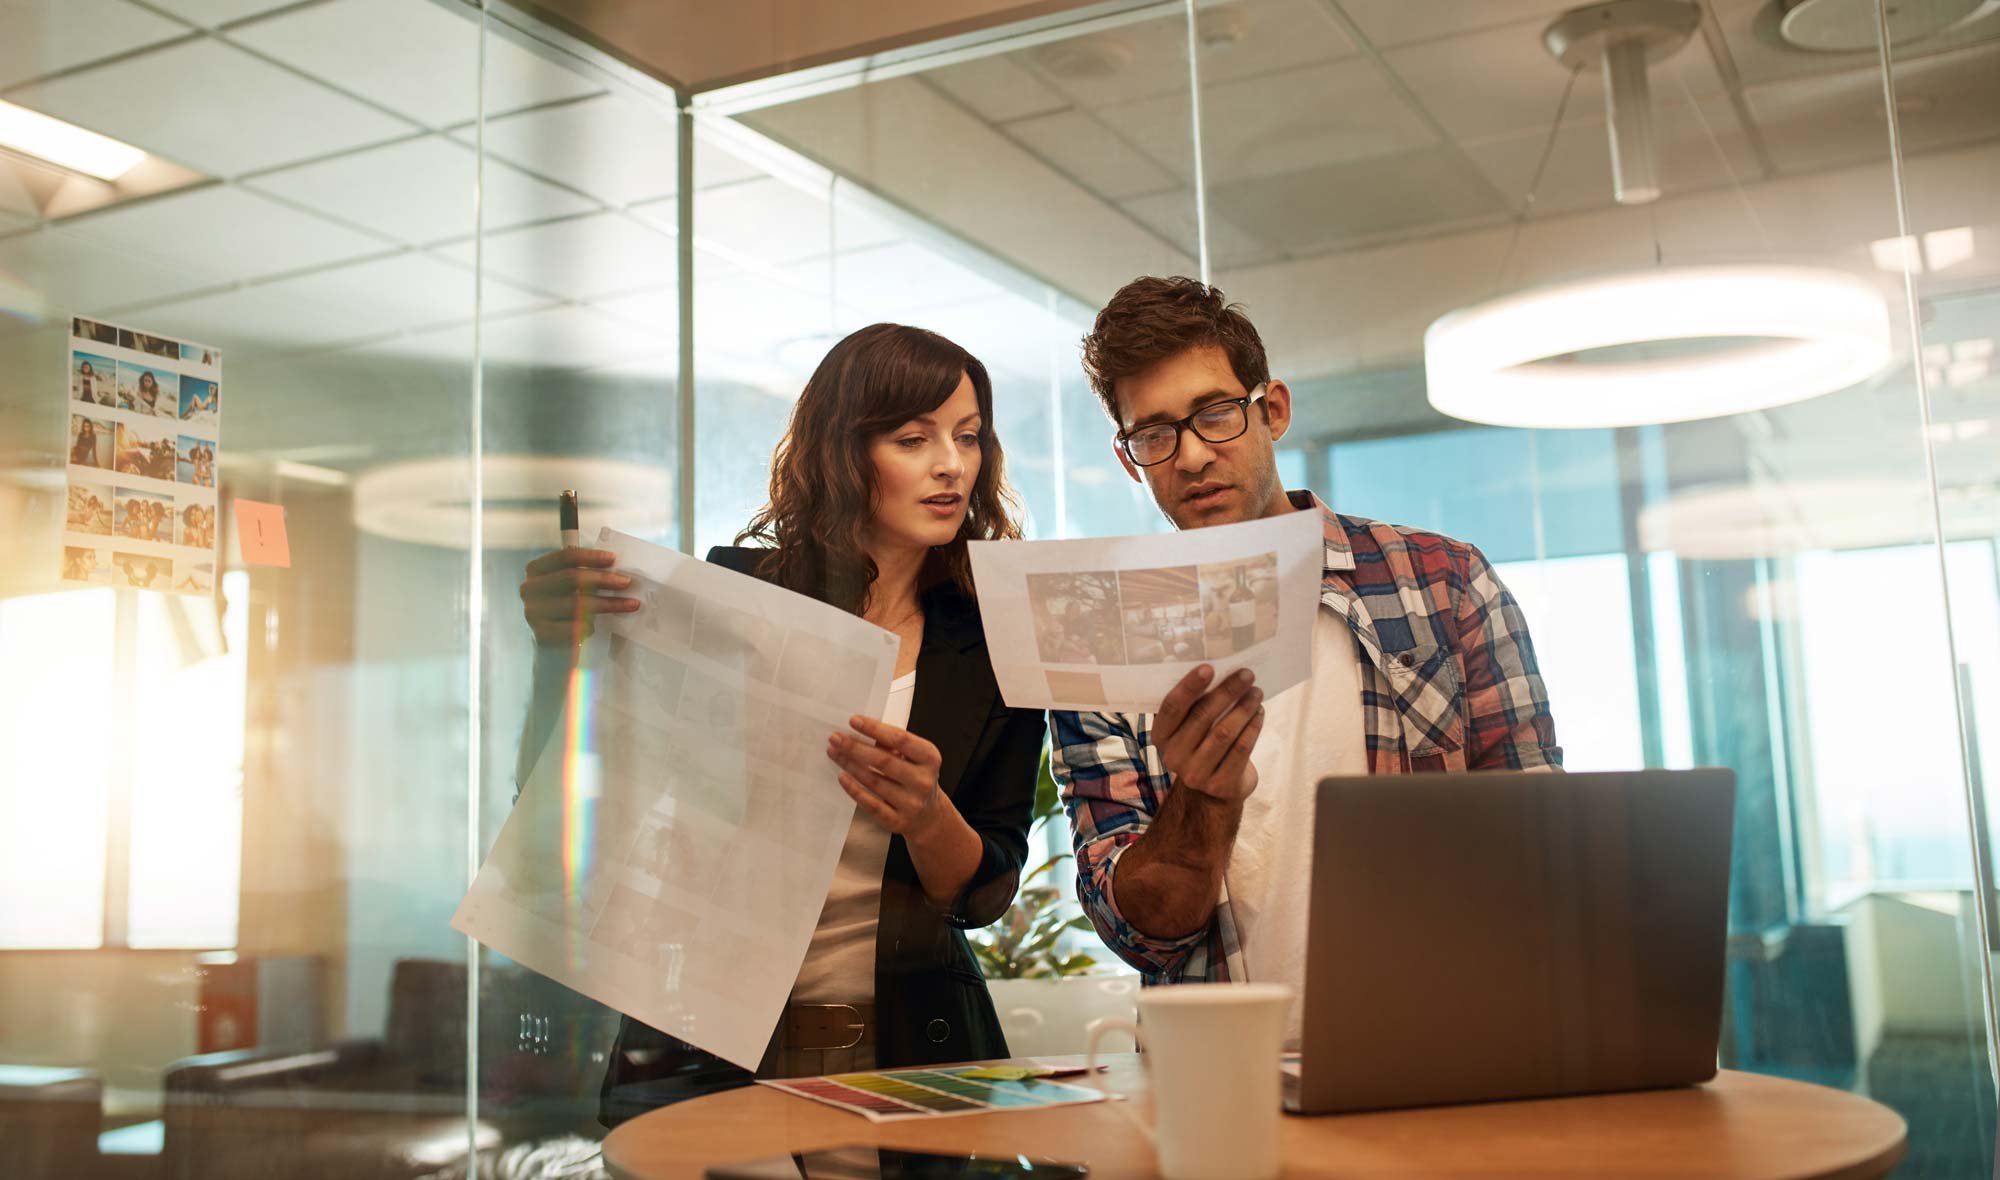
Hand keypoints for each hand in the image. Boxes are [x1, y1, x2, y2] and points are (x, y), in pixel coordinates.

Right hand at [518, 548, 638, 646]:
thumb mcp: (569, 586)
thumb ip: (585, 573)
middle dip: (603, 579)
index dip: (590, 556)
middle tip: (626, 582)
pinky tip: (595, 627)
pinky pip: (573, 628)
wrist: (550, 644)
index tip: (613, 559)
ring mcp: (533, 612)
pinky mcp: (541, 634)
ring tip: (628, 604)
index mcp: (536, 570)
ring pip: (577, 604)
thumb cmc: (564, 608)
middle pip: (571, 578)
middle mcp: (530, 588)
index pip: (564, 557)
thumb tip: (617, 568)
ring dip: (607, 604)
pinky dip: (588, 627)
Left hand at [826, 715, 948, 835]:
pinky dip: (854, 789)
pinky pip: (871, 804)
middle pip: (883, 761)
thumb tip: (861, 731)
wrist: (928, 816)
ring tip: (834, 752)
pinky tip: (842, 777)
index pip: (900, 739)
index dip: (875, 729)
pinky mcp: (897, 821)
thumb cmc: (916, 777)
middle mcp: (922, 781)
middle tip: (836, 738)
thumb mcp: (915, 757)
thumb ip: (893, 745)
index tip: (853, 721)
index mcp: (929, 758)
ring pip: (874, 781)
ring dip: (850, 765)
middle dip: (855, 747)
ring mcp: (911, 803)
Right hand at [1153, 665, 1264, 801]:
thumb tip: (1204, 660)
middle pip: (1202, 717)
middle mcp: (1173, 756)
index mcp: (1161, 736)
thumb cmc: (1202, 744)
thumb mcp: (1188, 727)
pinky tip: (1259, 713)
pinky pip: (1241, 750)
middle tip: (1246, 674)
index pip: (1172, 707)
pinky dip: (1253, 728)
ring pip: (1224, 733)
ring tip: (1256, 692)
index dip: (1190, 686)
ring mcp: (1196, 774)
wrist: (1213, 790)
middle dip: (1227, 692)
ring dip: (1244, 708)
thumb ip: (1192, 702)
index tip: (1209, 667)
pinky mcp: (1219, 784)